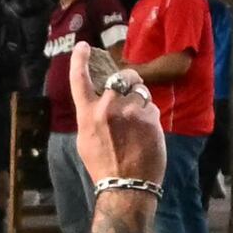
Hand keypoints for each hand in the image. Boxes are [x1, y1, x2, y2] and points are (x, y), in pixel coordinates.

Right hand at [71, 42, 167, 194]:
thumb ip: (91, 117)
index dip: (79, 60)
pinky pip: (152, 107)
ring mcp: (131, 112)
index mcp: (88, 114)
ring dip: (141, 99)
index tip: (83, 46)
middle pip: (121, 77)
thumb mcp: (85, 140)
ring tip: (139, 119)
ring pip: (140, 91)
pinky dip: (151, 115)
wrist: (126, 186)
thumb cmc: (103, 167)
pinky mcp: (150, 119)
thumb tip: (98, 104)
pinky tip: (148, 132)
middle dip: (128, 78)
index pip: (79, 80)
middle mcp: (108, 109)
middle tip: (131, 85)